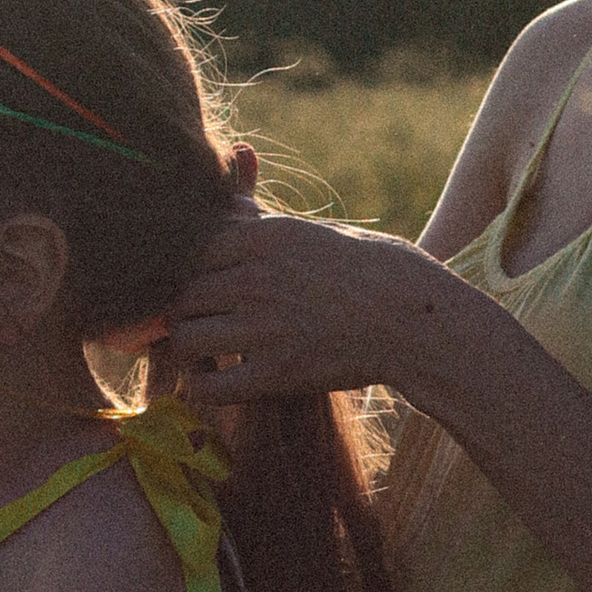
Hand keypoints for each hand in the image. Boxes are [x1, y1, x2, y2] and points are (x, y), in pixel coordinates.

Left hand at [163, 207, 441, 403]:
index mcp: (262, 238)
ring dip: (187, 350)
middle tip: (196, 324)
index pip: (187, 253)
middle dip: (182, 313)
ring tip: (202, 354)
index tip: (196, 289)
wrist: (412, 318)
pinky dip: (200, 388)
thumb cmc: (368, 268)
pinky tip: (213, 382)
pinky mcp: (276, 374)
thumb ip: (260, 223)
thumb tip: (228, 202)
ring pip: (184, 340)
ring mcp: (263, 328)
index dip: (184, 274)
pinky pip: (208, 387)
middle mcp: (255, 279)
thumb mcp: (312, 233)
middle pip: (179, 297)